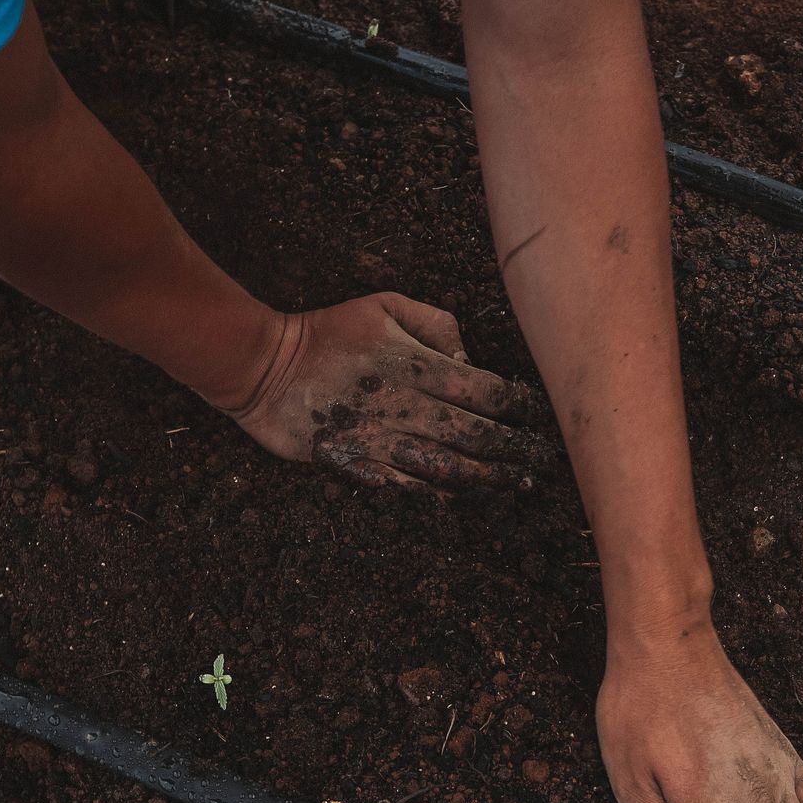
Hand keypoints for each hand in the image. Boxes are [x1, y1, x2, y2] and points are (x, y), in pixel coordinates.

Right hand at [224, 292, 549, 488]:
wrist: (263, 367)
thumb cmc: (329, 330)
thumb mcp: (384, 305)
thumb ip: (435, 323)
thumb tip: (468, 358)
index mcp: (415, 364)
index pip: (485, 390)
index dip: (518, 406)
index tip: (536, 416)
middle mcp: (404, 404)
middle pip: (476, 435)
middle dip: (514, 450)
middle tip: (539, 460)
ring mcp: (380, 438)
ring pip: (447, 467)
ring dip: (486, 478)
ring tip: (514, 484)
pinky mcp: (356, 462)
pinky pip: (406, 484)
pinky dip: (437, 492)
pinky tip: (462, 496)